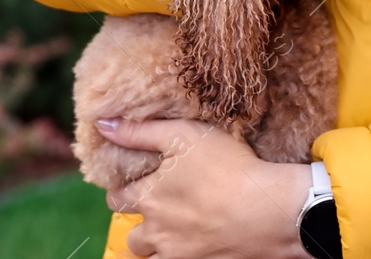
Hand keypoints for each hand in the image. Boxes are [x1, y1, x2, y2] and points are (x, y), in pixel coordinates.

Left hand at [97, 116, 312, 258]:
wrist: (268, 210)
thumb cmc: (226, 167)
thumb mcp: (182, 135)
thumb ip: (139, 131)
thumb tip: (102, 124)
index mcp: (148, 199)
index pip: (117, 199)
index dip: (122, 191)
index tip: (133, 185)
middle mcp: (157, 232)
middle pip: (133, 237)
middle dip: (140, 224)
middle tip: (157, 210)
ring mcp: (180, 255)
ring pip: (152, 258)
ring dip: (156, 247)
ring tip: (173, 232)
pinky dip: (178, 257)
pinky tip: (194, 244)